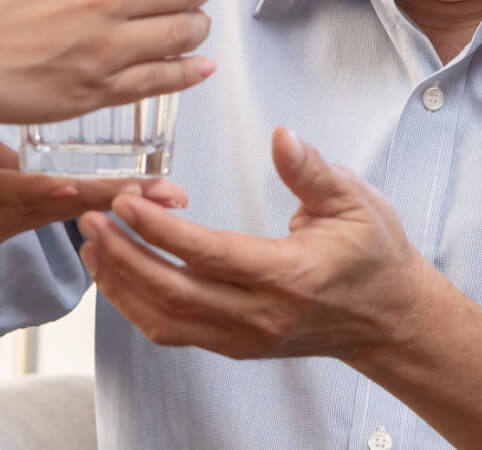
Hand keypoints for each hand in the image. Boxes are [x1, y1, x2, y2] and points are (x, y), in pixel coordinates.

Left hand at [75, 128, 437, 362]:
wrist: (390, 319)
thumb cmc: (373, 255)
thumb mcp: (356, 201)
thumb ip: (312, 171)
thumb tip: (283, 137)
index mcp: (288, 275)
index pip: (208, 254)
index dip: (160, 228)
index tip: (124, 200)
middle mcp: (259, 315)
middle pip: (173, 293)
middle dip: (124, 255)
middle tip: (90, 217)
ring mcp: (244, 337)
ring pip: (164, 319)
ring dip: (121, 283)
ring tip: (91, 243)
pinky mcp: (234, 345)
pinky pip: (173, 331)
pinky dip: (136, 305)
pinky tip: (116, 273)